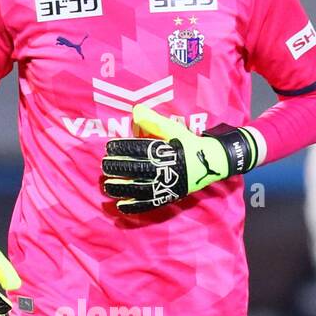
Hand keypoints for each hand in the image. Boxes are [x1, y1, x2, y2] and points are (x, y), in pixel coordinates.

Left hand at [101, 104, 258, 213]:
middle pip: (136, 169)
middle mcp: (165, 169)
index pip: (139, 149)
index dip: (122, 148)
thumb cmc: (188, 144)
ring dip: (121, 187)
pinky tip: (120, 206)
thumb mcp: (173, 129)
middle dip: (118, 167)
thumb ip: (153, 121)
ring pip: (139, 188)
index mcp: (165, 151)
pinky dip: (134, 206)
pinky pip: (149, 203)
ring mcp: (166, 185)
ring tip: (107, 185)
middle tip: (104, 165)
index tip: (109, 148)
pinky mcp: (168, 196)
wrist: (211, 163)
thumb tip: (135, 109)